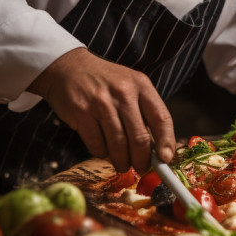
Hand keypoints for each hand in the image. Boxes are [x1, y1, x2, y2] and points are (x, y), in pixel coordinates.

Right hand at [27, 47, 174, 173]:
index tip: (166, 159)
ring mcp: (101, 102)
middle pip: (139, 137)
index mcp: (141, 86)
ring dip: (122, 161)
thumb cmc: (105, 82)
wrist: (69, 67)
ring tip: (123, 165)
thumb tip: (158, 148)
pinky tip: (104, 151)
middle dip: (142, 159)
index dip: (166, 142)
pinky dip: (102, 153)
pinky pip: (96, 144)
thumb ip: (144, 112)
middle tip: (141, 168)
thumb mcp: (131, 87)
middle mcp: (123, 93)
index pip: (162, 118)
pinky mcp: (81, 112)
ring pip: (118, 144)